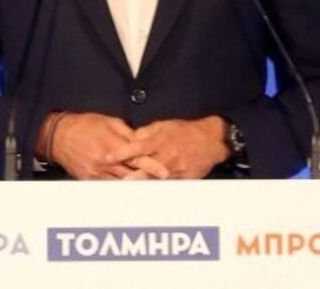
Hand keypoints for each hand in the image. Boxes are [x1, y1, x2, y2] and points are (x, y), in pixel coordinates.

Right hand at [42, 112, 168, 179]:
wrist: (58, 135)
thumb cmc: (85, 125)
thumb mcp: (109, 122)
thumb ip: (128, 134)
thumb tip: (143, 141)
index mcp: (112, 145)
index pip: (137, 158)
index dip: (152, 166)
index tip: (165, 172)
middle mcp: (105, 162)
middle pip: (131, 175)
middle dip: (147, 179)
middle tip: (161, 182)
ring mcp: (96, 173)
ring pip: (121, 184)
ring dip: (135, 185)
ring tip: (149, 187)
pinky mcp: (88, 179)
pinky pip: (107, 186)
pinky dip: (119, 188)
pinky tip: (128, 188)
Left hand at [107, 116, 230, 179]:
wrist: (211, 141)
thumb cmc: (186, 131)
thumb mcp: (166, 125)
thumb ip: (147, 132)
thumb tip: (132, 137)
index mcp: (160, 142)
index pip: (136, 147)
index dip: (121, 153)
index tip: (107, 157)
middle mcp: (166, 157)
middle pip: (142, 170)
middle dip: (127, 177)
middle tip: (111, 182)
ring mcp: (174, 170)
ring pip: (153, 181)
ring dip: (139, 185)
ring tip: (124, 190)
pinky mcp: (182, 179)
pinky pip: (165, 186)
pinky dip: (155, 188)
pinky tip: (144, 194)